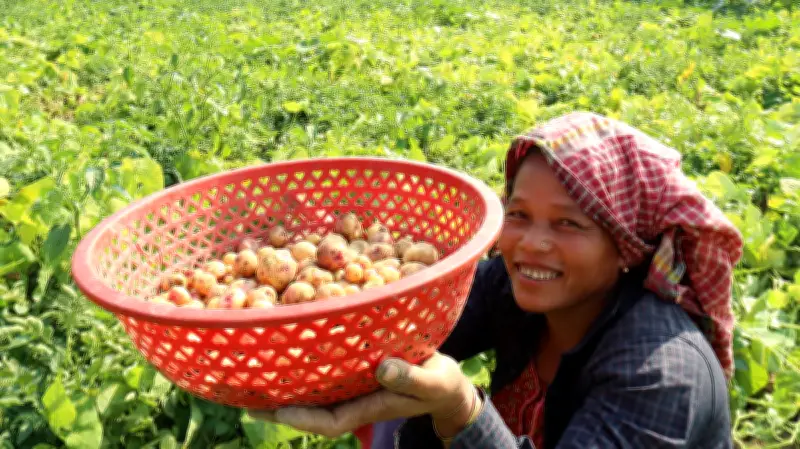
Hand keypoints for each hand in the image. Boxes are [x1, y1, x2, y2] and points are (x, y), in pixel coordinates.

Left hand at [247, 351, 480, 438]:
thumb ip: (410, 378)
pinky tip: (283, 361)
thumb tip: (382, 369)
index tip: (277, 412)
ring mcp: (353, 391)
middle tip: (244, 400)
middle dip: (279, 410)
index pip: (330, 421)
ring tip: (251, 384)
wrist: (446, 387)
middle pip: (311, 412)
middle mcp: (355, 401)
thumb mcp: (433, 381)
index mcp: (370, 407)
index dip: (303, 419)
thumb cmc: (441, 385)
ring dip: (284, 393)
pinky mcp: (355, 377)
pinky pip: (323, 380)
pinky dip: (301, 375)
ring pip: (313, 397)